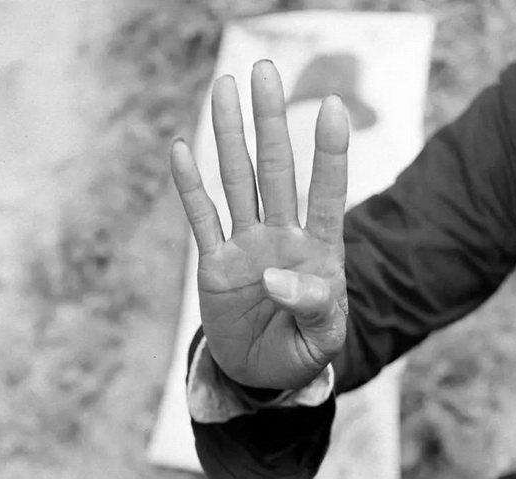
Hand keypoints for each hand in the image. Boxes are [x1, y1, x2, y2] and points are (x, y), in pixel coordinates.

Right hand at [170, 60, 348, 389]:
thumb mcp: (321, 338)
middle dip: (270, 123)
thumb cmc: (301, 351)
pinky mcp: (215, 264)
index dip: (330, 154)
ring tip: (224, 87)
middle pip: (275, 172)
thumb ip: (311, 305)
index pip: (327, 196)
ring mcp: (246, 247)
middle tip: (262, 71)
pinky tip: (182, 151)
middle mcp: (282, 239)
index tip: (333, 107)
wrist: (264, 371)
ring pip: (237, 182)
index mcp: (319, 254)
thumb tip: (275, 276)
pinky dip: (190, 189)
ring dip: (229, 137)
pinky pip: (201, 220)